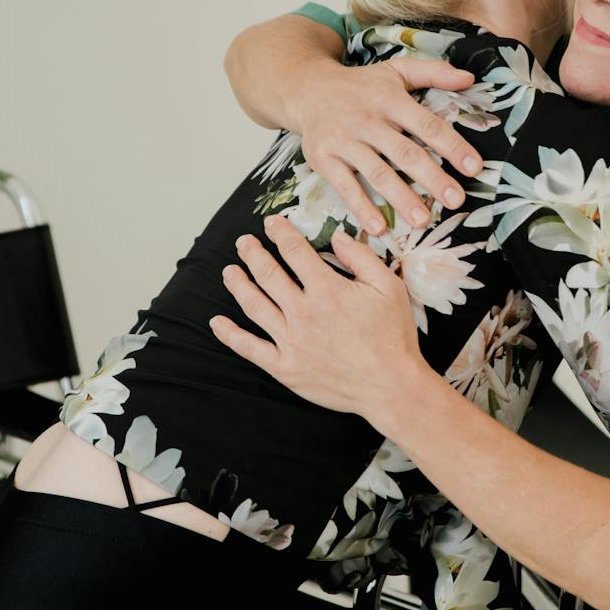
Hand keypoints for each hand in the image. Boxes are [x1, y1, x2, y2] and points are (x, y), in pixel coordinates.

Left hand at [209, 215, 427, 429]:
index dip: (280, 234)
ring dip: (238, 285)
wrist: (390, 386)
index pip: (295, 252)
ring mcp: (291, 341)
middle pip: (268, 275)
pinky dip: (230, 335)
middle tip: (243, 242)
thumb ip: (361, 258)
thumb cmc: (392, 337)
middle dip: (253, 254)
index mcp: (326, 290)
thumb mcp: (389, 287)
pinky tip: (217, 323)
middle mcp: (302, 312)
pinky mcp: (285, 368)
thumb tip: (338, 236)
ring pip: (255, 306)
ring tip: (229, 272)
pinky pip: (250, 348)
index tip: (271, 224)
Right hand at [286, 58, 482, 235]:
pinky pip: (345, 187)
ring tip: (423, 221)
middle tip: (456, 201)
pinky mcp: (323, 159)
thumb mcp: (396, 70)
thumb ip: (433, 72)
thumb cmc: (361, 85)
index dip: (452, 146)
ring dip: (401, 199)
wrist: (307, 89)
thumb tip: (469, 78)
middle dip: (432, 178)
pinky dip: (361, 208)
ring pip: (377, 173)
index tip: (474, 168)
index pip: (427, 125)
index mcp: (390, 99)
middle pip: (405, 153)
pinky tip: (379, 228)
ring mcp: (344, 141)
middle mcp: (367, 120)